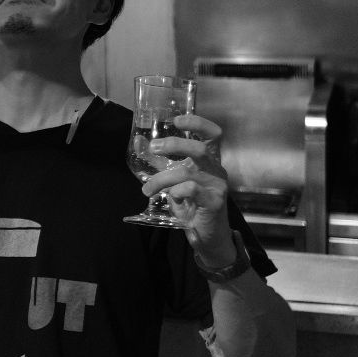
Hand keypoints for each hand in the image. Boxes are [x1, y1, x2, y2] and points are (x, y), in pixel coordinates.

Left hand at [141, 112, 233, 261]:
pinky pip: (191, 189)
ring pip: (187, 172)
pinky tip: (171, 198)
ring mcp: (218, 186)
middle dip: (175, 144)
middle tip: (154, 147)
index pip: (213, 134)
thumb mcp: (174, 180)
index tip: (176, 120)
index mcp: (210, 160)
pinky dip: (176, 192)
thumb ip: (160, 162)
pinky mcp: (215, 202)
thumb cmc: (192, 204)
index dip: (198, 123)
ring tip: (147, 189)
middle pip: (200, 148)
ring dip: (161, 179)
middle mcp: (217, 170)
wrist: (206, 236)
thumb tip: (139, 142)